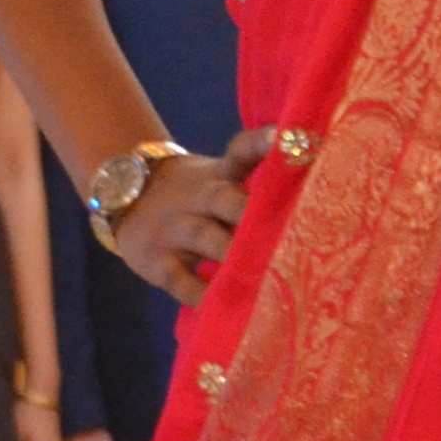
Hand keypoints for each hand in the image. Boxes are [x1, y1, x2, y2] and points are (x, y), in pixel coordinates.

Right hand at [114, 130, 269, 306]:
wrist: (125, 199)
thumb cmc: (198, 195)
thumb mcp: (221, 176)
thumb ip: (260, 179)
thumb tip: (316, 173)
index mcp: (220, 174)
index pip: (240, 151)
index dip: (259, 143)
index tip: (280, 137)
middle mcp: (198, 198)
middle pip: (224, 198)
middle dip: (249, 211)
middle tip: (283, 227)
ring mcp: (174, 229)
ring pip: (204, 237)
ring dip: (230, 251)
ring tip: (260, 269)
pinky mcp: (157, 262)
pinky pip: (179, 279)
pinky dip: (199, 293)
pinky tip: (219, 303)